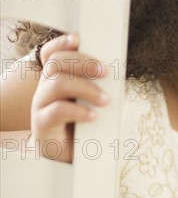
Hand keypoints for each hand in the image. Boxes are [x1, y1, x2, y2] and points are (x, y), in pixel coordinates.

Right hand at [29, 33, 108, 162]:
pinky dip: (77, 111)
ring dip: (85, 87)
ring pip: (56, 83)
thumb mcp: (92, 102)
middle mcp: (44, 89)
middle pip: (56, 63)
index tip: (79, 39)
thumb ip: (97, 85)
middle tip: (106, 72)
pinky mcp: (41, 127)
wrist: (71, 158)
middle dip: (83, 62)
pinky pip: (55, 111)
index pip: (51, 54)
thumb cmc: (85, 127)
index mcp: (55, 79)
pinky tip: (93, 116)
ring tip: (106, 100)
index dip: (61, 43)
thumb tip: (116, 71)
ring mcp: (40, 107)